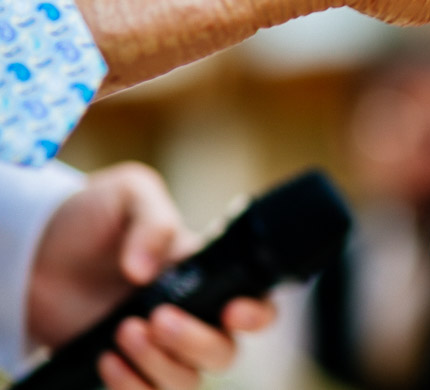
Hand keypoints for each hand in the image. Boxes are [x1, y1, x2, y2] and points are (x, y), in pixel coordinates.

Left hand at [28, 162, 275, 388]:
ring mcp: (158, 347)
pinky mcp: (124, 369)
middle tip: (157, 318)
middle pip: (224, 352)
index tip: (232, 312)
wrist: (36, 249)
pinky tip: (107, 358)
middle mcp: (192, 315)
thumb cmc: (94, 216)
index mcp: (208, 273)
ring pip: (187, 381)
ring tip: (123, 332)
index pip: (256, 301)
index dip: (257, 314)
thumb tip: (148, 271)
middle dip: (195, 341)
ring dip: (159, 365)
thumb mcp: (129, 194)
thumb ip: (153, 221)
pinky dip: (130, 386)